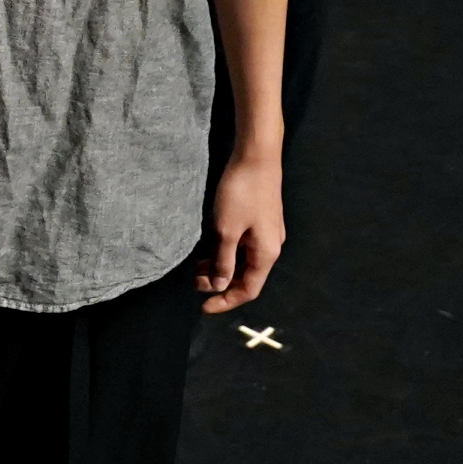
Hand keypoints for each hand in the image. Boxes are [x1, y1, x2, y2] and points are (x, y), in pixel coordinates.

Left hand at [197, 153, 282, 312]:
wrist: (257, 156)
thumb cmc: (241, 192)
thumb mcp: (226, 229)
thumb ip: (223, 260)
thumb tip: (221, 286)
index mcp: (265, 254)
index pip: (247, 290)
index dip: (225, 301)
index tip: (203, 307)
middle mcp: (269, 247)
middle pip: (245, 277)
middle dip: (220, 283)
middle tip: (193, 281)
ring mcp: (266, 233)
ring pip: (242, 261)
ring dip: (221, 266)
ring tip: (196, 266)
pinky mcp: (260, 220)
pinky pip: (243, 246)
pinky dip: (226, 252)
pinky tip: (208, 248)